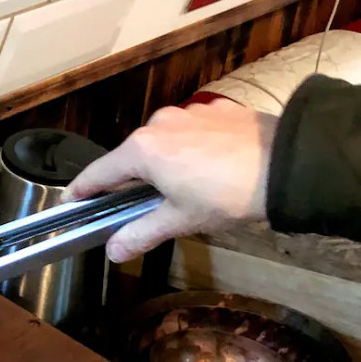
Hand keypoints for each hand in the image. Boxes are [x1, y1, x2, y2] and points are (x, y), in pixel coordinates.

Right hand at [61, 99, 276, 262]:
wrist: (289, 165)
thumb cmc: (227, 194)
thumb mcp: (180, 220)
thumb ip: (141, 233)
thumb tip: (113, 252)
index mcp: (142, 150)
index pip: (99, 173)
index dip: (82, 190)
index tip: (71, 202)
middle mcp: (159, 123)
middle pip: (131, 157)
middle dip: (129, 181)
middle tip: (134, 207)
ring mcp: (189, 112)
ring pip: (162, 143)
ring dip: (162, 165)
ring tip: (180, 190)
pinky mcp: (217, 110)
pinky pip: (190, 132)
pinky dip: (188, 150)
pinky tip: (207, 169)